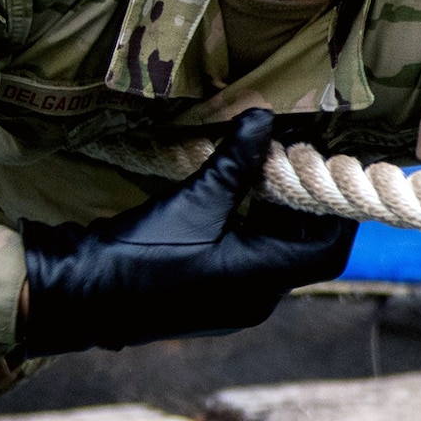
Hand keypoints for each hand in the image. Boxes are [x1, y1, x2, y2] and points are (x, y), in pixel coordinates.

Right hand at [18, 109, 355, 355]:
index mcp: (261, 281)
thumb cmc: (144, 252)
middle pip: (303, 250)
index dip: (337, 211)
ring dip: (276, 212)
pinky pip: (250, 261)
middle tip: (295, 155)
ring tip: (265, 165)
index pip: (328, 250)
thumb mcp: (195, 200)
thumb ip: (235, 160)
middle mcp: (256, 300)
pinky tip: (237, 192)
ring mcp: (233, 303)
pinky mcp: (212, 298)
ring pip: (276, 253)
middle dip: (303, 203)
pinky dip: (253, 227)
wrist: (84, 294)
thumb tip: (265, 116)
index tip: (330, 167)